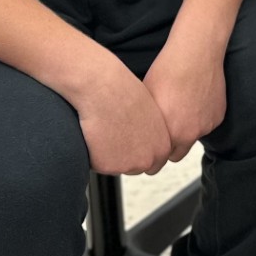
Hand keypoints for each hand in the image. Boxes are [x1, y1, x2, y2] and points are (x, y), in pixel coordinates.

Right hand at [68, 56, 172, 176]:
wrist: (103, 88)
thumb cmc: (124, 93)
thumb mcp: (150, 114)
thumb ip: (151, 133)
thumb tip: (144, 138)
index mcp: (162, 147)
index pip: (152, 163)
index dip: (138, 153)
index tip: (129, 144)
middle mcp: (147, 160)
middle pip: (133, 167)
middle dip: (123, 156)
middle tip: (113, 135)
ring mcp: (127, 165)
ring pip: (114, 166)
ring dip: (108, 154)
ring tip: (104, 128)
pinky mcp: (106, 166)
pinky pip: (97, 163)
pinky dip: (93, 153)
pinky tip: (94, 132)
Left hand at [144, 32, 228, 162]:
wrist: (195, 53)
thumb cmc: (167, 71)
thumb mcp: (146, 99)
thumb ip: (146, 124)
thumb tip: (137, 135)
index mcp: (170, 132)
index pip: (160, 160)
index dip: (153, 158)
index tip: (149, 159)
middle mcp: (190, 133)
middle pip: (177, 155)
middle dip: (169, 150)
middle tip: (161, 138)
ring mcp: (207, 125)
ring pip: (193, 138)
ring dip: (186, 131)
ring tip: (178, 109)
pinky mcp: (218, 116)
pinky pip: (206, 124)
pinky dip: (199, 118)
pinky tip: (192, 100)